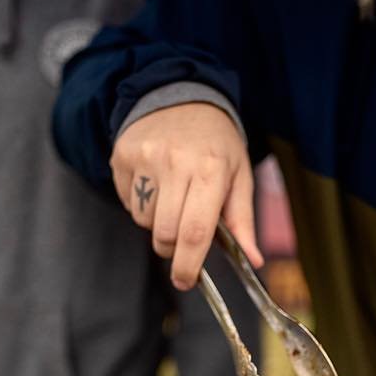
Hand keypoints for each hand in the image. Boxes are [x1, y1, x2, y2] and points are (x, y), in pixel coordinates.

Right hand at [110, 102, 262, 289]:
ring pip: (144, 220)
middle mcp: (175, 162)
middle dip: (172, 250)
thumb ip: (243, 220)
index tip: (186, 281)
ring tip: (172, 198)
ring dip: (157, 223)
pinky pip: (127, 201)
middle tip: (182, 242)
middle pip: (164, 233)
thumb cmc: (215, 142)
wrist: (178, 95)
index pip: (196, 231)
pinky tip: (155, 183)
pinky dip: (141, 204)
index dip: (189, 264)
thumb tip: (253, 260)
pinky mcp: (122, 156)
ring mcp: (144, 158)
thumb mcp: (239, 175)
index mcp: (211, 169)